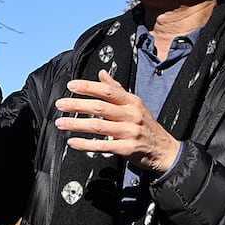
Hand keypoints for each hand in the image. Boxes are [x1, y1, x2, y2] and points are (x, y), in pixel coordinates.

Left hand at [55, 71, 180, 172]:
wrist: (164, 150)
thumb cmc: (146, 126)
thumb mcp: (136, 104)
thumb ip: (117, 89)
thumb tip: (102, 73)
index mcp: (132, 102)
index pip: (108, 91)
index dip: (89, 87)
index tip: (72, 85)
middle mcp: (132, 115)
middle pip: (100, 107)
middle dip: (77, 105)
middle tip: (60, 104)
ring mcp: (130, 132)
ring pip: (99, 126)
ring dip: (77, 124)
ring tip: (60, 123)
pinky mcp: (127, 149)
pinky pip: (103, 146)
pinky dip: (86, 144)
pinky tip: (73, 142)